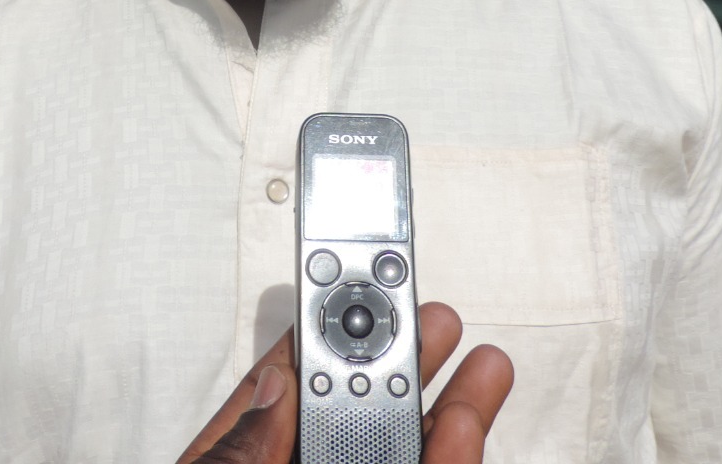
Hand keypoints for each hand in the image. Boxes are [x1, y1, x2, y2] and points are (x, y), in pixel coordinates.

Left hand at [178, 302, 512, 463]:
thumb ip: (239, 450)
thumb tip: (277, 387)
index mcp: (246, 462)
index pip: (284, 388)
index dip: (321, 330)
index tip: (353, 276)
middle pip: (353, 414)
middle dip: (399, 357)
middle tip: (435, 310)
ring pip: (403, 453)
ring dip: (446, 406)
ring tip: (482, 358)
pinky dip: (454, 456)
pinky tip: (468, 420)